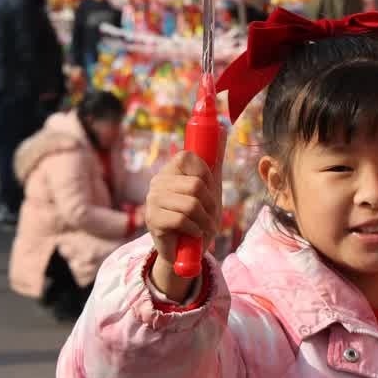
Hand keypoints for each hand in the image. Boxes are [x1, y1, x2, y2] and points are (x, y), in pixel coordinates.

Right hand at [143, 151, 218, 300]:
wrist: (186, 250)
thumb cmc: (199, 215)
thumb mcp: (210, 186)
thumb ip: (215, 159)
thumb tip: (224, 128)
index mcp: (171, 169)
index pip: (189, 158)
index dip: (205, 175)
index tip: (209, 191)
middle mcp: (158, 181)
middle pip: (195, 185)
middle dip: (210, 204)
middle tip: (210, 216)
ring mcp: (152, 200)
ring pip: (190, 204)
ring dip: (204, 220)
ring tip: (203, 226)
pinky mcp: (152, 219)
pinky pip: (181, 220)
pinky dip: (195, 229)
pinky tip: (193, 233)